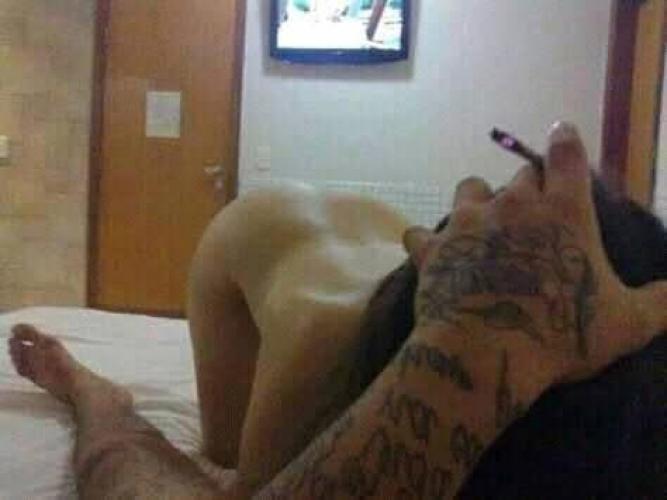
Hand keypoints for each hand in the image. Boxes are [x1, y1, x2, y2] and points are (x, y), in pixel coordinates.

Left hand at [403, 122, 665, 386]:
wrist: (486, 353)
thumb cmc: (562, 334)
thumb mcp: (627, 323)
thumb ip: (662, 302)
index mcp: (562, 211)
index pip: (565, 155)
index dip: (564, 140)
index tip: (560, 130)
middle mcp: (511, 206)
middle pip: (519, 175)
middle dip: (527, 187)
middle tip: (531, 213)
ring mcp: (466, 224)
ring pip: (469, 188)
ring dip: (477, 201)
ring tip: (481, 224)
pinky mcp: (432, 249)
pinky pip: (422, 234)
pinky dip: (428, 242)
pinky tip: (433, 255)